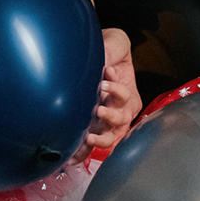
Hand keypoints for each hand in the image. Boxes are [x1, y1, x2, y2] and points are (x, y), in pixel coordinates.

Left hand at [85, 28, 139, 150]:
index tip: (106, 80)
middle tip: (99, 109)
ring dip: (101, 138)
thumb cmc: (110, 50)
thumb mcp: (115, 43)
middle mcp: (119, 109)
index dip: (117, 91)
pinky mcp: (92, 128)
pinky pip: (90, 145)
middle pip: (121, 120)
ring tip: (89, 136)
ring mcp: (105, 121)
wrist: (99, 57)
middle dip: (111, 116)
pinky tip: (72, 157)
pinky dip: (83, 152)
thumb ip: (111, 50)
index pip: (126, 97)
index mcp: (127, 93)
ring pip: (110, 136)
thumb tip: (101, 59)